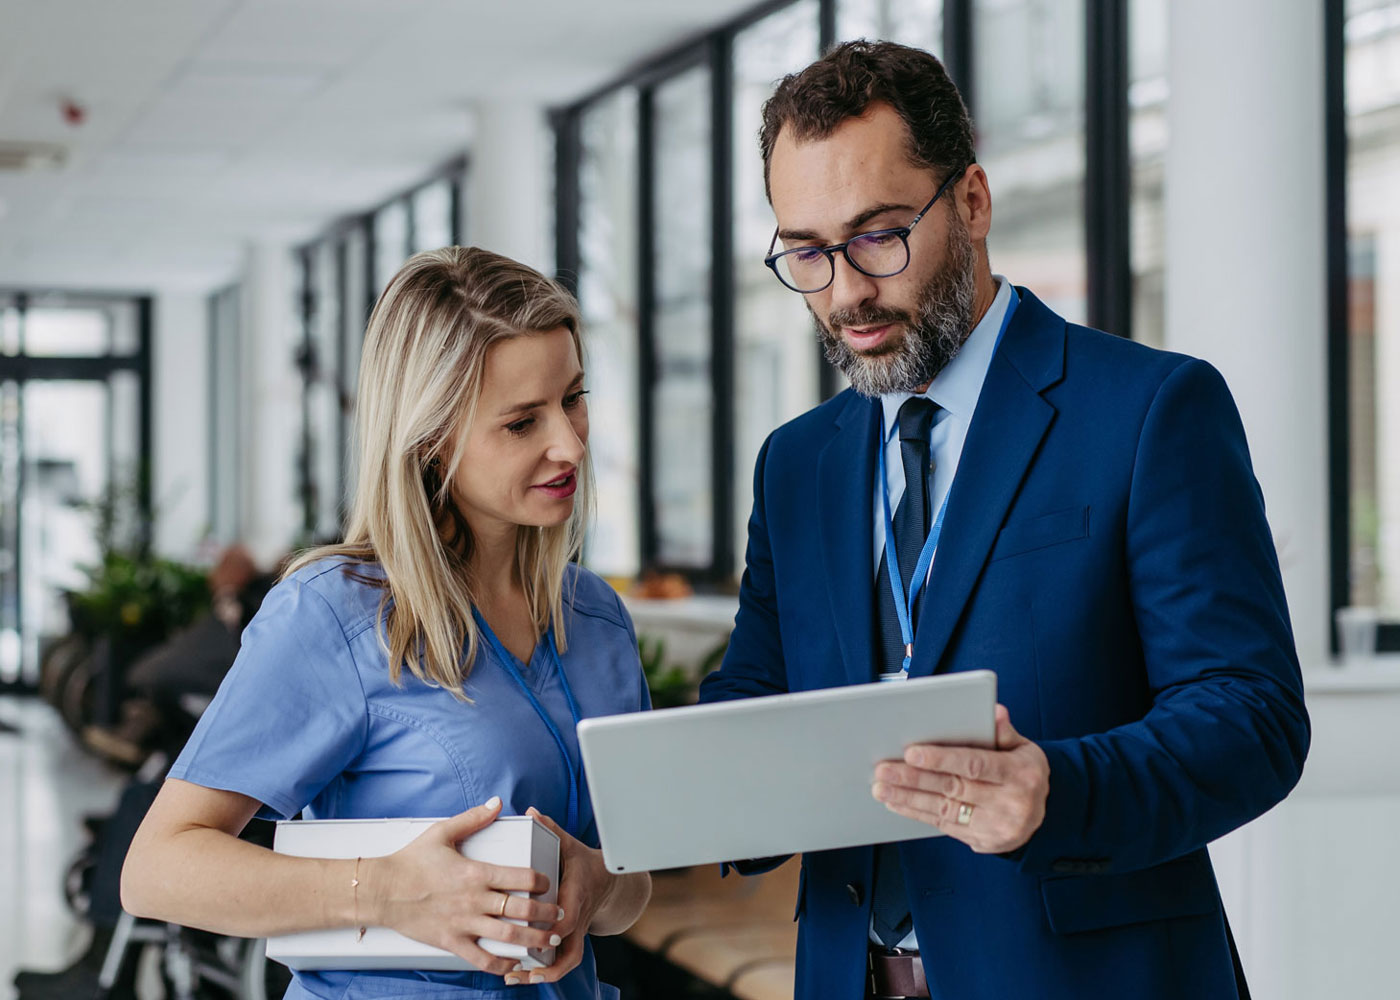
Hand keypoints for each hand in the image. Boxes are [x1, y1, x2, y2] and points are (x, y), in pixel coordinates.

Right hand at [366, 797, 562, 975]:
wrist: (381, 890)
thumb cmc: (410, 862)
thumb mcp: (442, 832)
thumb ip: (473, 818)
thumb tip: (496, 802)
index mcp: (476, 873)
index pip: (521, 877)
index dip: (542, 881)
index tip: (549, 882)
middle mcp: (474, 900)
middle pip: (521, 910)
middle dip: (546, 913)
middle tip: (560, 913)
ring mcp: (463, 924)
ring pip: (508, 936)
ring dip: (534, 940)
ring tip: (550, 941)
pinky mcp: (451, 942)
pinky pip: (481, 959)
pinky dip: (501, 964)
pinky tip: (514, 964)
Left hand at [511, 807, 617, 985]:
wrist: (611, 882)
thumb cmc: (586, 864)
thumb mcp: (571, 845)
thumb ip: (551, 830)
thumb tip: (531, 813)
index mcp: (578, 895)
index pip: (571, 917)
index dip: (558, 927)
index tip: (542, 931)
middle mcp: (577, 918)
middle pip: (570, 950)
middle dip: (548, 963)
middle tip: (522, 967)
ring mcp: (574, 931)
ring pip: (567, 961)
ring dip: (545, 974)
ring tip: (518, 979)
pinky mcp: (569, 938)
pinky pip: (562, 960)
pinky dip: (545, 971)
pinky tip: (522, 975)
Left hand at [872, 704, 1049, 854]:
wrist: (1043, 817)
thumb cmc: (1024, 773)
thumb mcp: (1024, 749)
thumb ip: (1005, 732)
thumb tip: (995, 711)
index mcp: (1020, 774)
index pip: (975, 765)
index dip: (941, 759)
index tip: (911, 753)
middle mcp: (1010, 803)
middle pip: (953, 788)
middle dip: (914, 778)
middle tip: (883, 769)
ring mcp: (996, 826)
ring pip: (944, 809)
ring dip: (908, 798)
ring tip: (881, 786)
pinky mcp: (983, 841)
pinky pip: (943, 826)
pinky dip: (916, 813)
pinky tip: (896, 802)